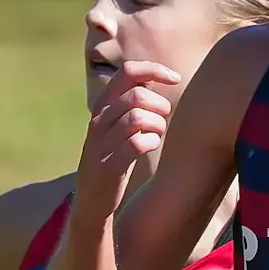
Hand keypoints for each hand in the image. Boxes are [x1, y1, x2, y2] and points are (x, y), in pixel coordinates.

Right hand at [74, 61, 180, 220]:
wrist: (93, 199)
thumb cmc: (116, 156)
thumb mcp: (119, 124)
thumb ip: (134, 100)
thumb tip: (160, 76)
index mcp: (103, 105)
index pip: (128, 72)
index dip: (154, 69)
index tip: (175, 78)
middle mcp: (98, 120)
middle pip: (138, 95)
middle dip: (161, 105)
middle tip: (164, 119)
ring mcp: (101, 143)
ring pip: (138, 118)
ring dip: (158, 125)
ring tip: (157, 134)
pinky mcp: (108, 166)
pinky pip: (136, 144)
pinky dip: (152, 142)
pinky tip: (151, 146)